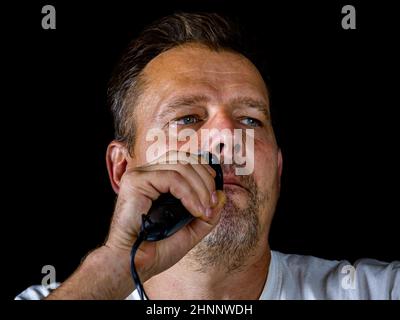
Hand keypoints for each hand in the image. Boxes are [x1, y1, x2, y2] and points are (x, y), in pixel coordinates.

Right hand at [105, 151, 225, 282]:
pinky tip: (194, 209)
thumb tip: (222, 194)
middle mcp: (148, 174)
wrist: (133, 264)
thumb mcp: (190, 231)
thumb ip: (207, 214)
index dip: (204, 171)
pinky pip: (171, 177)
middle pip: (185, 159)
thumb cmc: (155, 249)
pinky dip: (189, 193)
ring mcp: (140, 175)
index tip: (214, 194)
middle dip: (206, 180)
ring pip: (181, 166)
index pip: (184, 161)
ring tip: (204, 210)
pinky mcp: (136, 181)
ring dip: (200, 188)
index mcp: (157, 180)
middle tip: (212, 203)